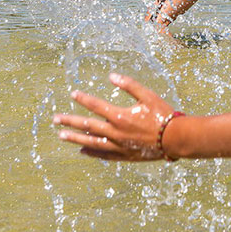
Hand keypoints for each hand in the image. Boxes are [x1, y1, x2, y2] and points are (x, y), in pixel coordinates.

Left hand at [54, 73, 175, 160]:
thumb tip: (111, 75)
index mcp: (120, 116)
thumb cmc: (163, 115)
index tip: (72, 94)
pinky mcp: (124, 156)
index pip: (95, 106)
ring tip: (61, 135)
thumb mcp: (148, 95)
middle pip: (87, 126)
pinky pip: (103, 155)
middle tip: (55, 119)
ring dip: (75, 138)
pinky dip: (92, 153)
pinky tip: (82, 151)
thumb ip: (129, 85)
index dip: (83, 99)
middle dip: (70, 121)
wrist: (176, 139)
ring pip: (91, 143)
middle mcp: (115, 133)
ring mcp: (118, 146)